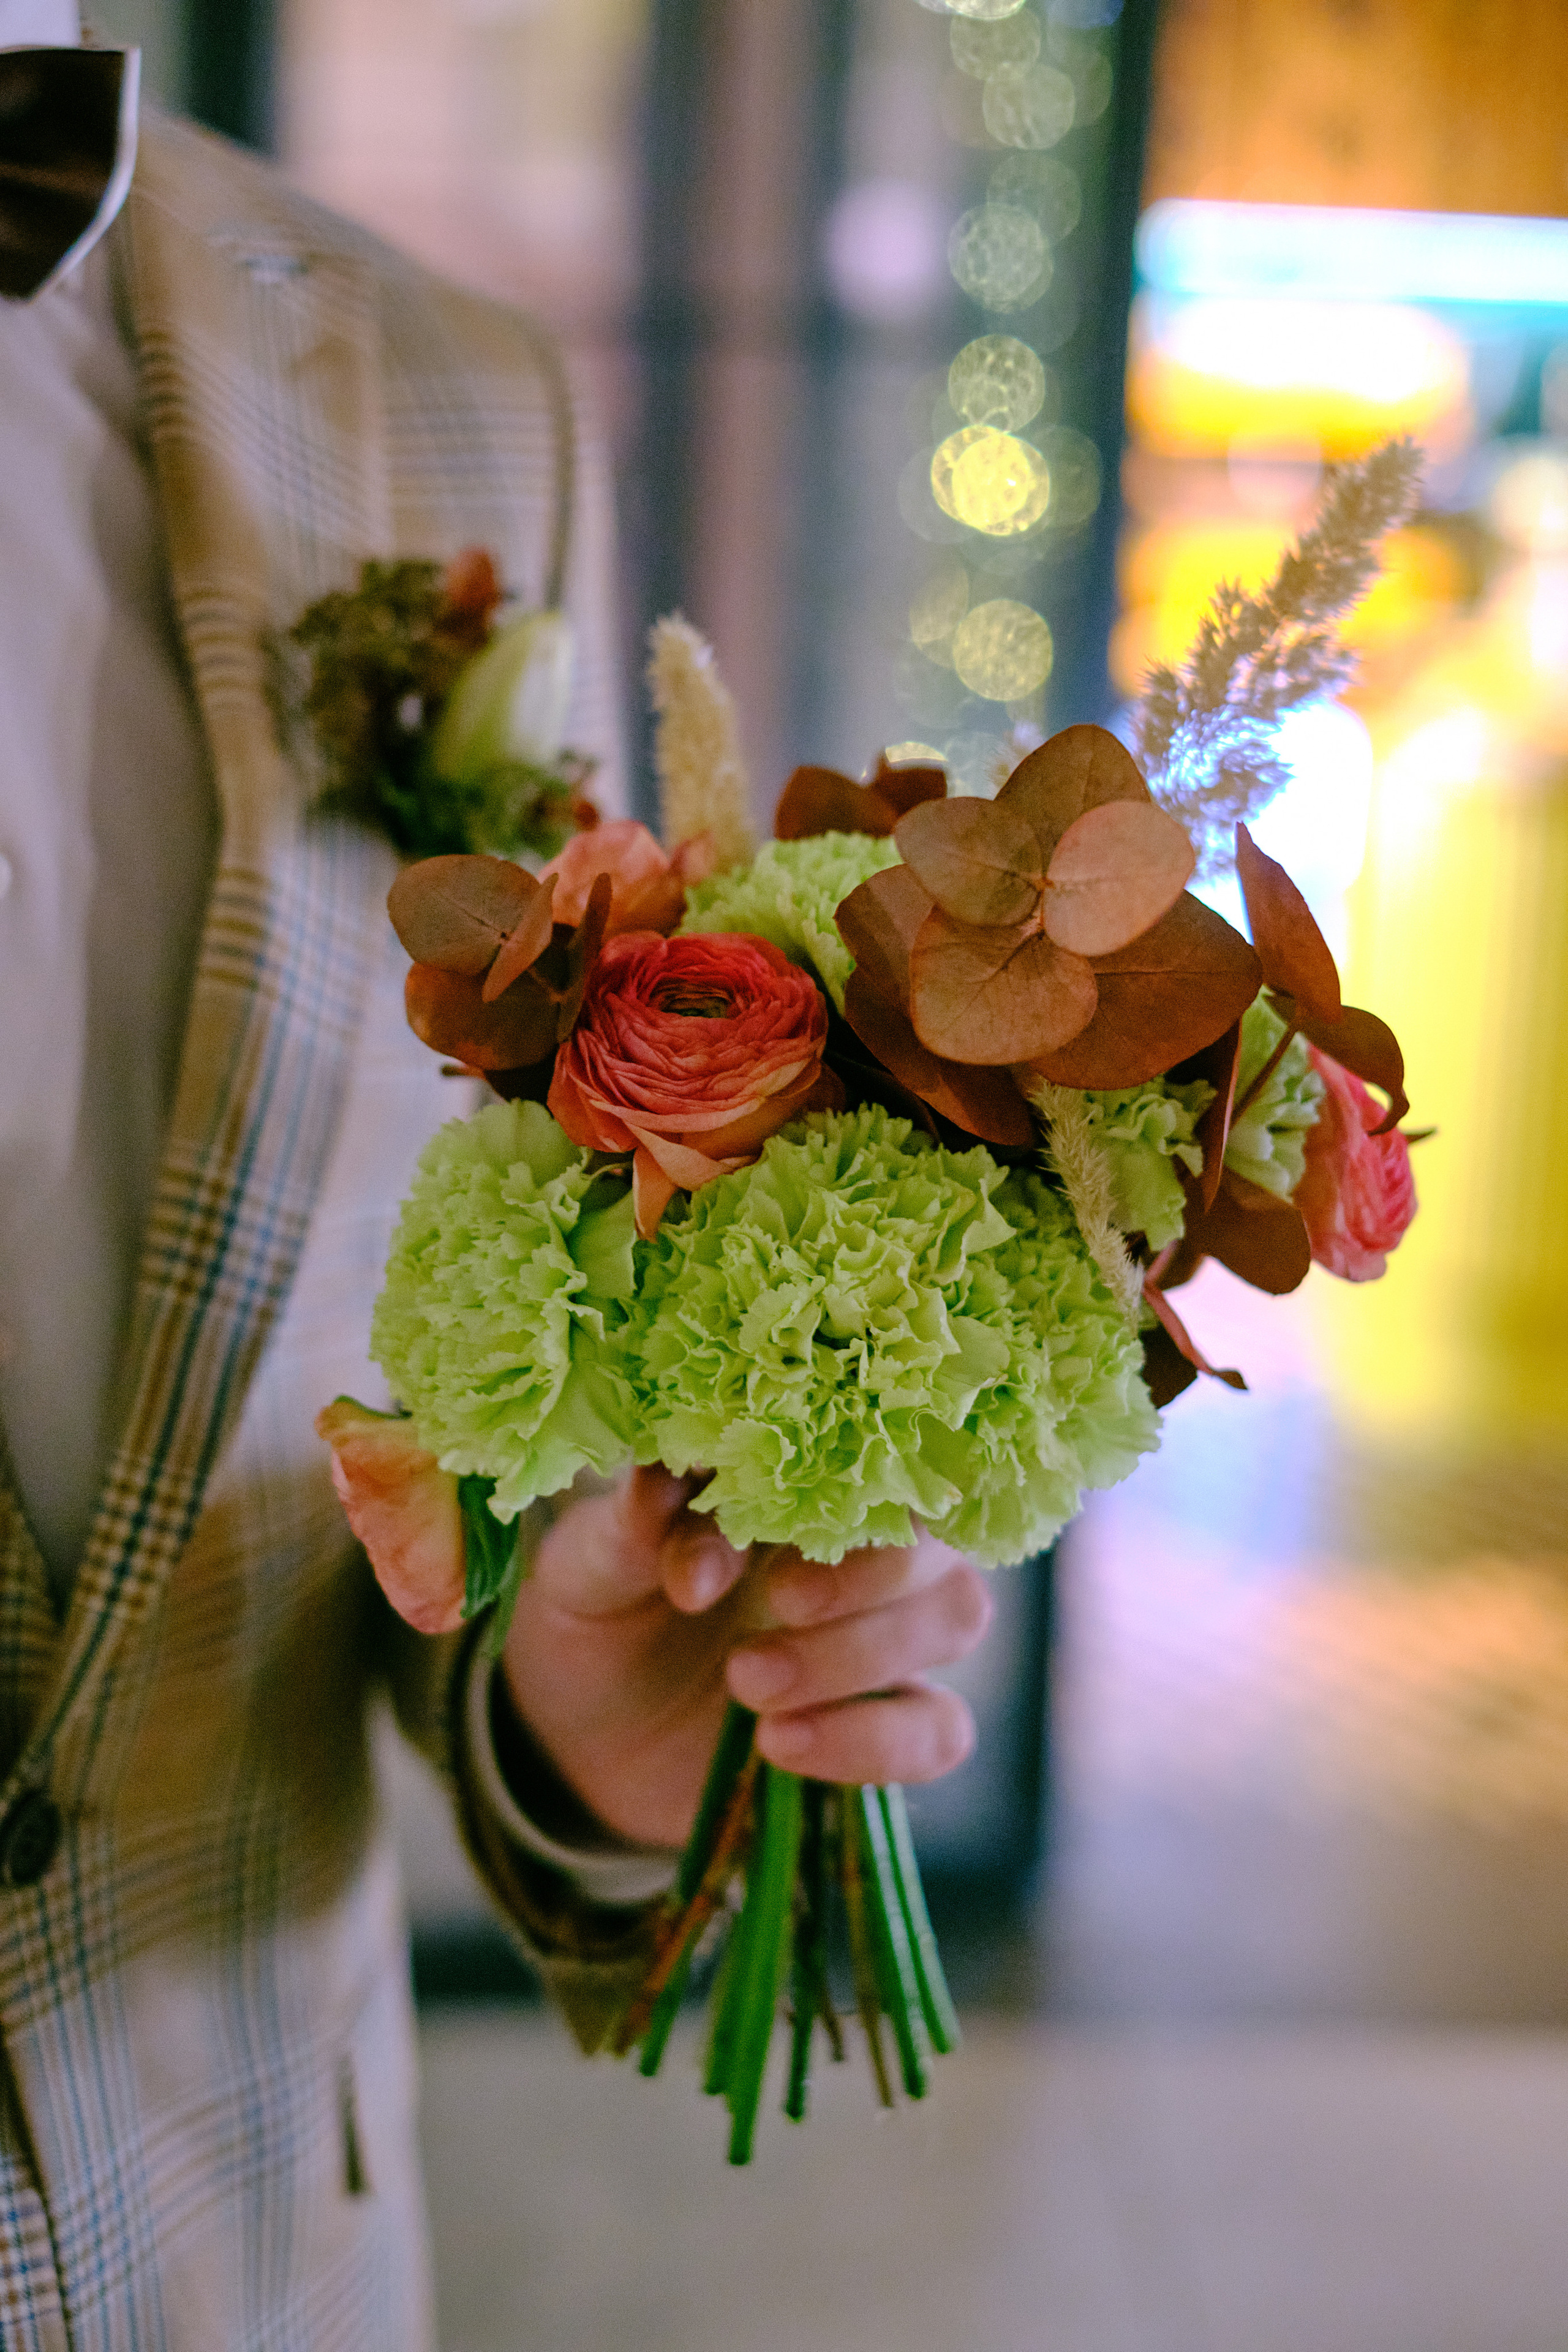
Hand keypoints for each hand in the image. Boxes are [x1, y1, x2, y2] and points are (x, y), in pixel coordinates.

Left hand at [500, 1465, 991, 1849]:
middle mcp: (864, 1545)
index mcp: (799, 1481)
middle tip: (770, 1610)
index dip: (815, 1497)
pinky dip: (871, 1740)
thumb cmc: (602, 1616)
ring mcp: (889, 1635)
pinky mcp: (892, 1725)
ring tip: (749, 1683)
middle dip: (856, 1577)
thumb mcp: (589, 1567)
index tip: (733, 1550)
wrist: (584, 1736)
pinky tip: (782, 1744)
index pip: (860, 1457)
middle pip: (931, 1533)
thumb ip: (628, 1528)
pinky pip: (940, 1730)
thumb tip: (657, 1488)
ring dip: (860, 1655)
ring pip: (955, 1617)